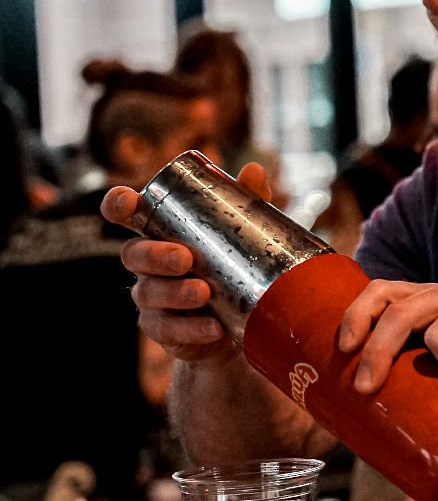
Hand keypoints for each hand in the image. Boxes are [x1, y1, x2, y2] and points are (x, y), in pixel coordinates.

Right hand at [102, 163, 271, 365]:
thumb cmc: (231, 267)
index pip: (126, 214)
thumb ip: (246, 204)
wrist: (238, 325)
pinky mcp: (161, 330)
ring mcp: (151, 298)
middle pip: (134, 255)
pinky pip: (167, 330)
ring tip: (204, 293)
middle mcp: (146, 264)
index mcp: (158, 232)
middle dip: (156, 256)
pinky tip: (213, 327)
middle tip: (185, 259)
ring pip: (149, 293)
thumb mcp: (241, 234)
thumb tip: (255, 170)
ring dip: (175, 293)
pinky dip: (190, 329)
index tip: (128, 201)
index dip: (119, 205)